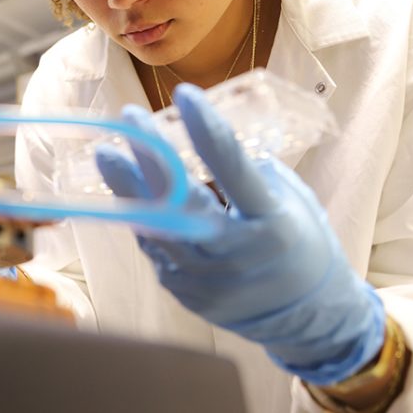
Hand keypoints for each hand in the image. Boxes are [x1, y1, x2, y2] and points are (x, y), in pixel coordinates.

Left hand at [94, 83, 384, 384]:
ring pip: (155, 225)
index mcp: (271, 223)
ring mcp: (204, 277)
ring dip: (126, 186)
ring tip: (106, 153)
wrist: (307, 317)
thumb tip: (207, 136)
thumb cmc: (303, 244)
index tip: (185, 94)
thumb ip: (250, 172)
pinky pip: (155, 246)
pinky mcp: (184, 291)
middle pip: (181, 199)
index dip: (206, 130)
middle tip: (129, 117)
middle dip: (150, 155)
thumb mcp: (292, 202)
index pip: (234, 169)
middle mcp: (234, 253)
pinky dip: (142, 215)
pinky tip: (126, 190)